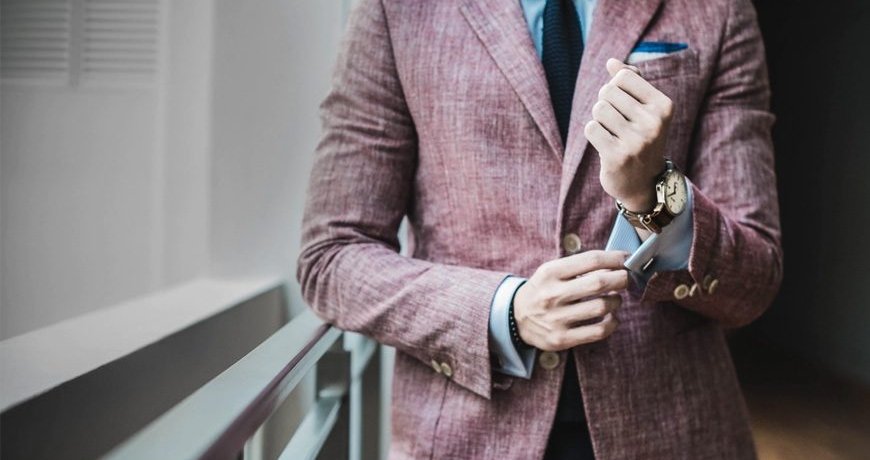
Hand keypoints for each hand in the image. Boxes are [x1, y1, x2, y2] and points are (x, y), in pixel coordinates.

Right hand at [513, 250, 628, 351]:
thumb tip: (616, 265)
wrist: (516, 318)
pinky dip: (612, 323)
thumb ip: (579, 267)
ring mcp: (557, 318)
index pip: (591, 260)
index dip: (615, 258)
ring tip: (614, 299)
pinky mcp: (562, 339)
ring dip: (616, 301)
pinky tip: (611, 318)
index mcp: (550, 273)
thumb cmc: (543, 290)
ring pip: (602, 307)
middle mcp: (552, 294)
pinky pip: (598, 331)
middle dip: (621, 278)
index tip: (627, 259)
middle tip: (627, 279)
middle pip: (599, 283)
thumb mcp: (552, 272)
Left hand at [585, 58, 674, 211]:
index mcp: (663, 106)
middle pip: (607, 92)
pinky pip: (591, 128)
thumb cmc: (641, 137)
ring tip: (612, 133)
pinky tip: (606, 145)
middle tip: (616, 123)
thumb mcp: (644, 108)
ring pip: (598, 109)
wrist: (643, 182)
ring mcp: (636, 141)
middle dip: (605, 103)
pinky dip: (593, 134)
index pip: (623, 76)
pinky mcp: (617, 156)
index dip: (615, 87)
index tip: (623, 104)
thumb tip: (612, 62)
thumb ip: (631, 82)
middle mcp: (654, 122)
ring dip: (599, 119)